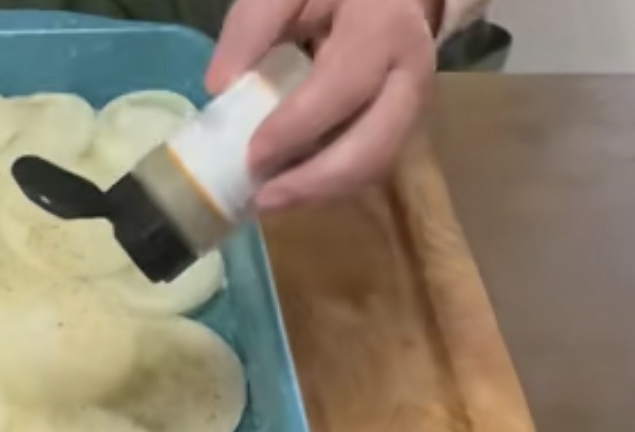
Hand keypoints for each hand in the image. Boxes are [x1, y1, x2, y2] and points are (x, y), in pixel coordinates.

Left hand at [207, 0, 439, 210]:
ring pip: (375, 166)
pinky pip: (368, 166)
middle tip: (263, 200)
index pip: (343, 88)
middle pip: (375, 147)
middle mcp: (411, 74)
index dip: (297, 126)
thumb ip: (252, 27)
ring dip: (320, 192)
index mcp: (384, 29)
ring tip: (268, 200)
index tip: (252, 154)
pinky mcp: (403, 127)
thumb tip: (220, 87)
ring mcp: (414, 106)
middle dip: (316, 183)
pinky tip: (287, 188)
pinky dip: (327, 184)